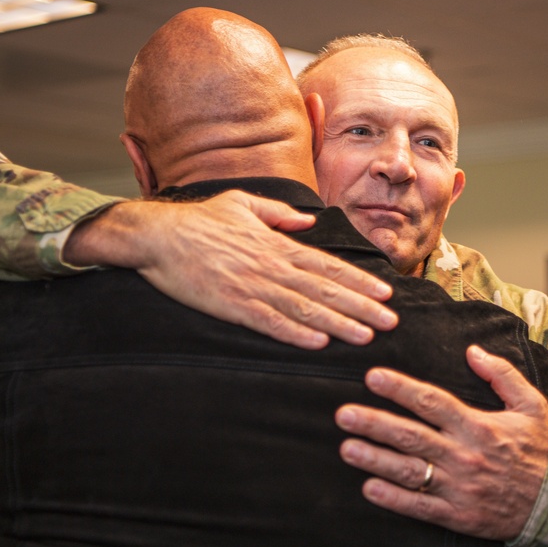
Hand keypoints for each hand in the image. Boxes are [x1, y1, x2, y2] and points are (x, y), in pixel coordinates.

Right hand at [64, 190, 396, 348]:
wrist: (157, 235)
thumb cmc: (199, 219)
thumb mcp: (243, 204)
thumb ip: (278, 213)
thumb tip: (307, 221)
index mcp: (276, 243)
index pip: (326, 264)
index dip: (358, 280)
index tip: (385, 293)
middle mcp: (270, 264)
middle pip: (323, 289)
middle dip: (360, 306)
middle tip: (390, 322)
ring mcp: (250, 285)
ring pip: (302, 307)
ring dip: (337, 323)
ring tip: (365, 337)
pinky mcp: (229, 304)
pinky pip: (267, 321)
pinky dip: (293, 332)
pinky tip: (317, 342)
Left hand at [334, 345, 547, 540]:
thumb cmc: (541, 451)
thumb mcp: (532, 405)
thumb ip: (502, 374)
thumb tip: (472, 350)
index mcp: (478, 426)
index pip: (432, 402)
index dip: (400, 389)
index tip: (372, 377)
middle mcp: (464, 456)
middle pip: (411, 436)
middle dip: (374, 423)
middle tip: (343, 414)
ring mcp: (459, 488)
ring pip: (409, 471)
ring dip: (375, 459)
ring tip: (346, 448)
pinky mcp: (457, 515)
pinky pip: (420, 507)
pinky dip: (394, 499)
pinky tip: (369, 488)